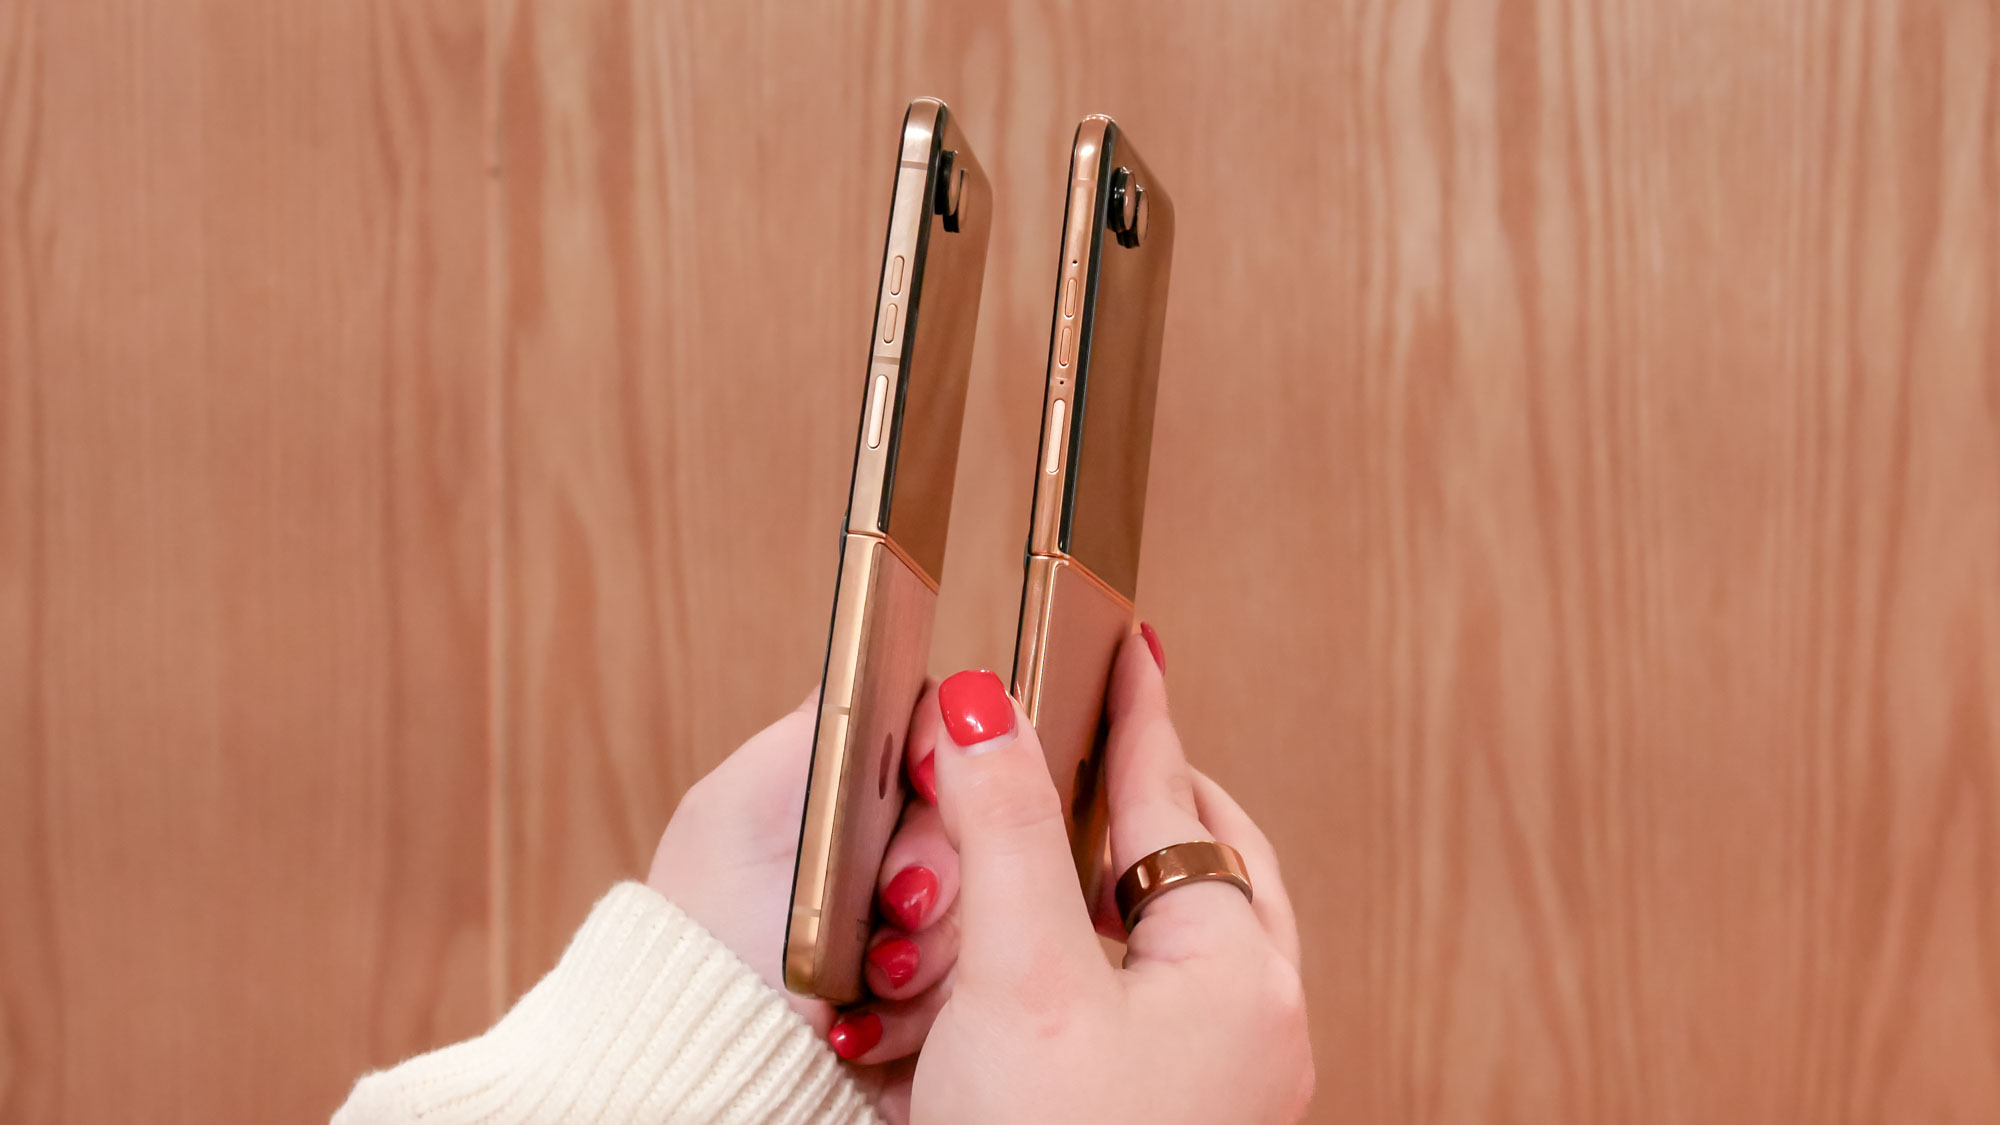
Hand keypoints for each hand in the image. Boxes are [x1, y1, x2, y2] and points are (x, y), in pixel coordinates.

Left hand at [645, 689, 960, 1122]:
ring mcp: (925, 929)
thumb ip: (820, 723)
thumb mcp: (743, 803)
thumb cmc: (707, 930)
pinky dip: (929, 1003)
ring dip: (934, 949)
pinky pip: (979, 983)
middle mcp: (903, 854)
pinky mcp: (937, 996)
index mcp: (864, 795)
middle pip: (984, 830)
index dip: (953, 767)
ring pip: (992, 910)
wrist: (706, 1051)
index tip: (926, 788)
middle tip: (896, 902)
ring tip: (872, 974)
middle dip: (940, 872)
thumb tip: (886, 663)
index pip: (954, 749)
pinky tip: (874, 1014)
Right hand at [904, 632, 1314, 1122]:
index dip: (1139, 718)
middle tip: (1117, 750)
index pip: (1175, 802)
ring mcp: (1227, 1086)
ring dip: (1133, 890)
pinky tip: (1071, 974)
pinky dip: (1122, 963)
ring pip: (1193, 943)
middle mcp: (1253, 1030)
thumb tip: (987, 710)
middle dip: (1155, 805)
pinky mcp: (1182, 1121)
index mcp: (1236, 976)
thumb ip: (1005, 833)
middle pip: (1211, 871)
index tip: (1132, 651)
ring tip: (1084, 855)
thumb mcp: (1018, 979)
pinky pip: (1169, 1010)